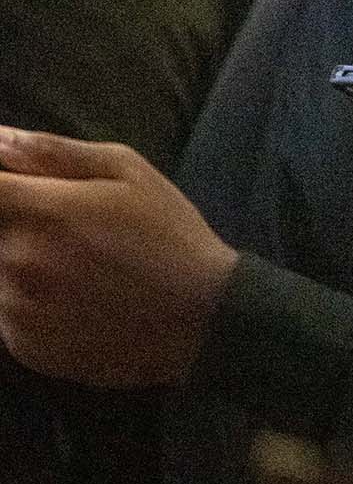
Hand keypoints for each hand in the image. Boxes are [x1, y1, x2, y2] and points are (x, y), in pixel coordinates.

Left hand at [0, 127, 239, 386]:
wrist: (200, 317)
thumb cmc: (169, 234)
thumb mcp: (129, 173)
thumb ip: (55, 152)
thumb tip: (0, 139)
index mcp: (45, 212)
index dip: (1, 187)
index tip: (18, 191)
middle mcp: (19, 260)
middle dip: (16, 224)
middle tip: (68, 233)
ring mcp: (17, 307)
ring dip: (18, 264)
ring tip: (74, 268)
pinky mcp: (21, 344)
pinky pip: (6, 312)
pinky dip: (28, 302)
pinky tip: (73, 299)